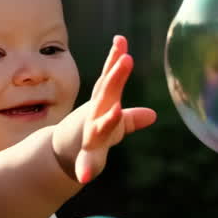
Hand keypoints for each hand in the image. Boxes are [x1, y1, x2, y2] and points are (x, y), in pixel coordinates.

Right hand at [52, 35, 156, 183]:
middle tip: (126, 59)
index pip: (110, 79)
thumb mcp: (114, 126)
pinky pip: (86, 164)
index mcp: (103, 104)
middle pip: (106, 94)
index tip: (121, 39)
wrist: (65, 154)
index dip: (115, 60)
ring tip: (116, 110)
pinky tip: (85, 178)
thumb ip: (131, 119)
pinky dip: (85, 170)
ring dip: (108, 119)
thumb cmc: (93, 135)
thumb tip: (152, 115)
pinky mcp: (87, 157)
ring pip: (100, 126)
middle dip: (115, 78)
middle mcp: (94, 115)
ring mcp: (90, 135)